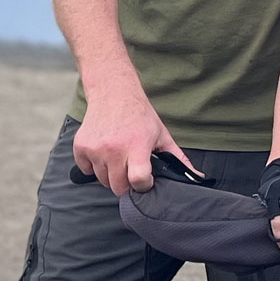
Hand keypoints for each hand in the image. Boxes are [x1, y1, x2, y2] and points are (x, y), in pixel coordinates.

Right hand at [73, 77, 201, 195]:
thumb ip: (177, 159)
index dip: (144, 185)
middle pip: (119, 187)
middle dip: (128, 183)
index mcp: (137, 145)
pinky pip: (87, 171)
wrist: (113, 93)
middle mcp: (114, 148)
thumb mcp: (162, 135)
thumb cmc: (140, 116)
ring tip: (119, 156)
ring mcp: (95, 148)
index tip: (146, 179)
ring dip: (111, 175)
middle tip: (132, 167)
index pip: (138, 180)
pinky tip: (105, 151)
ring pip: (102, 181)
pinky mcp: (80, 148)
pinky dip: (95, 166)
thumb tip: (197, 179)